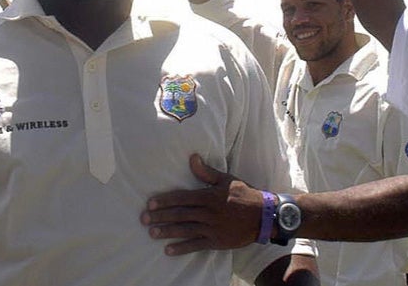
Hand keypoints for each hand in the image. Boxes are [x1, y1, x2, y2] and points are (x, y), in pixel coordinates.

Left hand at [140, 154, 263, 255]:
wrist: (264, 216)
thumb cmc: (244, 194)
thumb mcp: (226, 179)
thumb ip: (206, 172)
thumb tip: (192, 157)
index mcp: (209, 196)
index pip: (182, 198)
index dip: (165, 201)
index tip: (150, 204)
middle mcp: (208, 212)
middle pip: (180, 214)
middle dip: (161, 217)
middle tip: (144, 219)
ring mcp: (212, 228)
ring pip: (185, 230)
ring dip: (167, 232)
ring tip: (152, 234)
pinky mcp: (216, 241)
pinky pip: (196, 245)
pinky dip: (182, 248)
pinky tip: (169, 250)